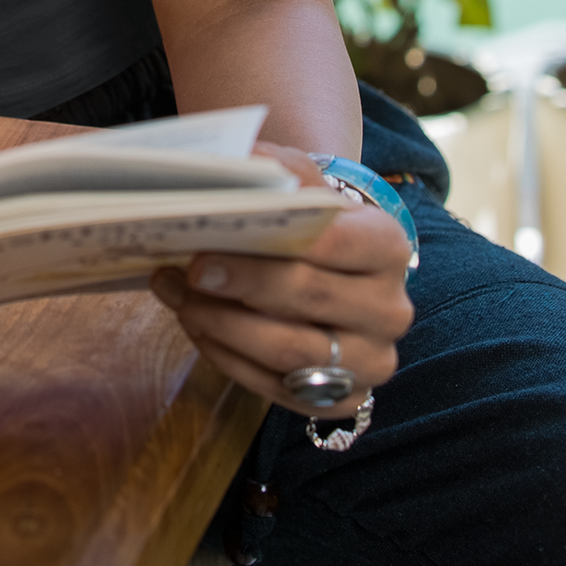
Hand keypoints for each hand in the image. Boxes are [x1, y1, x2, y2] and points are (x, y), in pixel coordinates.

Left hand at [150, 143, 413, 418]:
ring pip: (288, 353)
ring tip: (176, 295)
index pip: (333, 245)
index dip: (268, 251)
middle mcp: (389, 309)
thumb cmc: (312, 219)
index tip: (205, 249)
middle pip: (308, 300)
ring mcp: (371, 361)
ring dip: (221, 325)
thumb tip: (223, 165)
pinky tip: (195, 324)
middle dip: (239, 286)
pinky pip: (277, 388)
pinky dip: (228, 357)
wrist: (337, 266)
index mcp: (386, 246)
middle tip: (186, 271)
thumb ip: (270, 168)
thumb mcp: (301, 181)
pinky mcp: (345, 400)